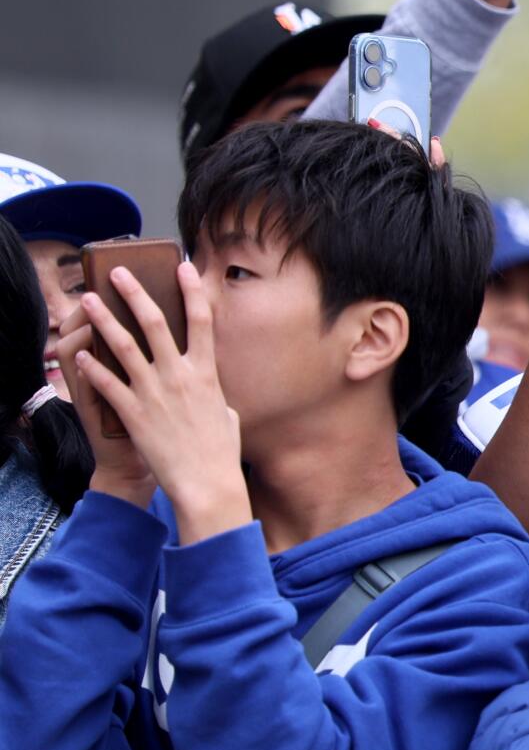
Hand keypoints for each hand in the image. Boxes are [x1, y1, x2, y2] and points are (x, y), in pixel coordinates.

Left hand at [72, 263, 248, 541]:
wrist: (205, 483)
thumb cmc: (219, 453)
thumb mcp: (228, 416)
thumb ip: (215, 396)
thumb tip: (211, 391)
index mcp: (206, 373)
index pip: (201, 320)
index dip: (191, 290)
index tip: (182, 267)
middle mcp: (179, 376)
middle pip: (155, 323)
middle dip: (135, 293)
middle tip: (118, 272)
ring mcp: (154, 392)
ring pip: (124, 345)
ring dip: (104, 319)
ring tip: (88, 300)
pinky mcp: (133, 413)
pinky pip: (107, 383)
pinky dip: (92, 366)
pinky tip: (79, 354)